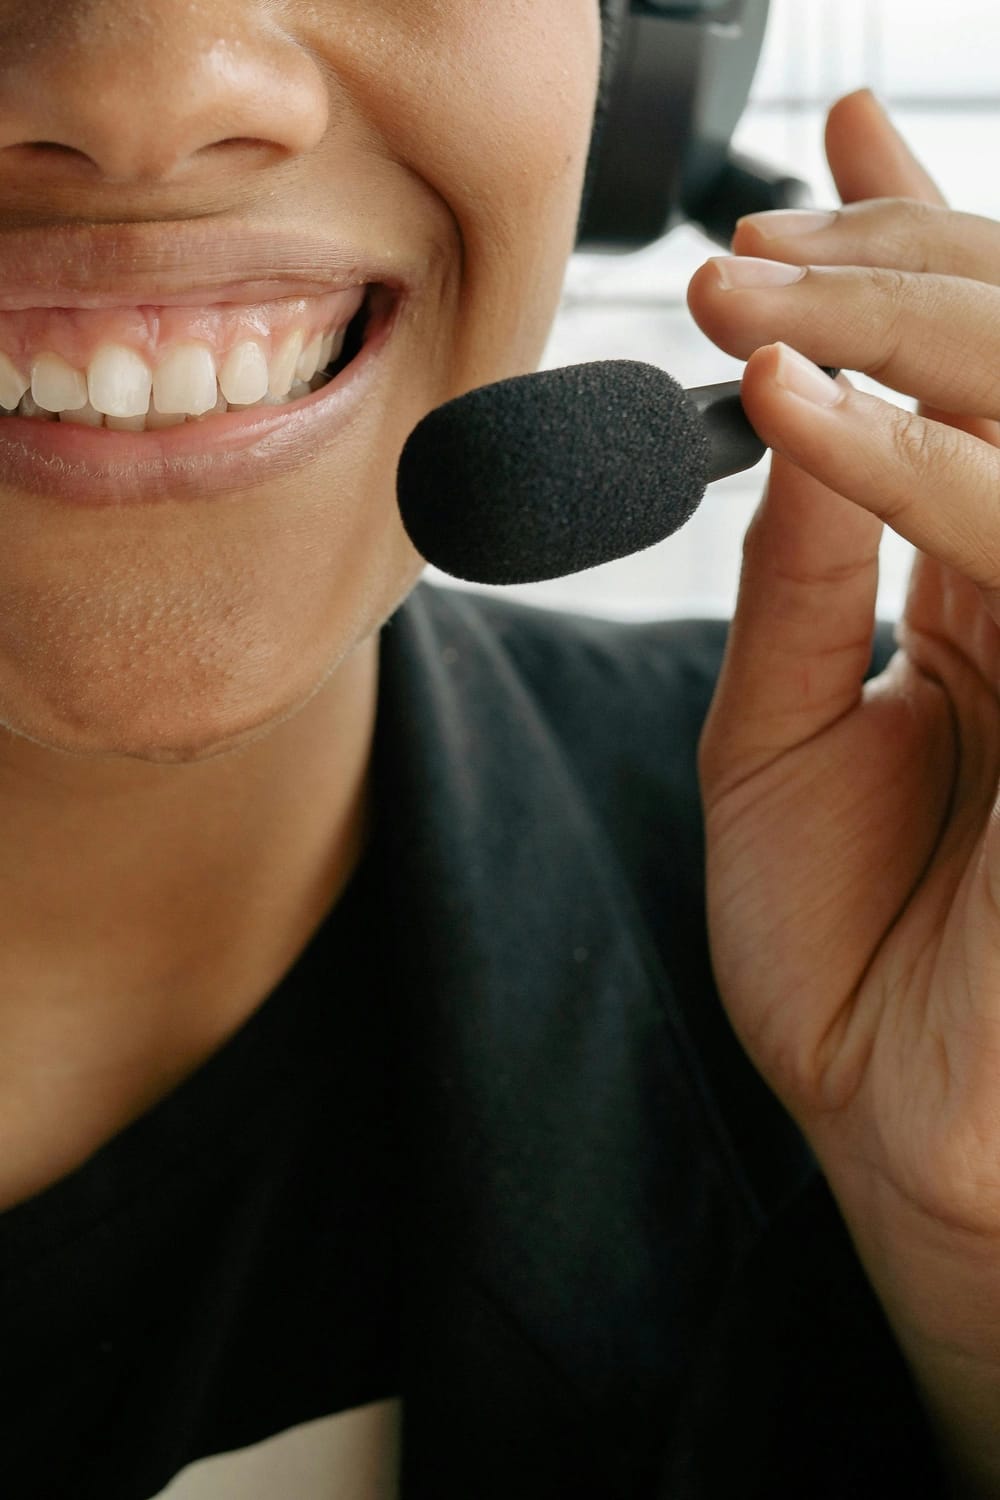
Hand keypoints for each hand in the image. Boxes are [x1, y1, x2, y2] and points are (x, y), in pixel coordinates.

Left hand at [686, 88, 999, 1490]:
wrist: (893, 1121)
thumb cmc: (848, 953)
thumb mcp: (776, 741)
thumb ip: (798, 583)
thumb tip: (792, 420)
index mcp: (988, 601)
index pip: (971, 391)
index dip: (908, 264)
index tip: (821, 164)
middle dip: (895, 269)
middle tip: (758, 224)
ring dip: (893, 332)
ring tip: (746, 281)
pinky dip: (904, 473)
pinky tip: (790, 407)